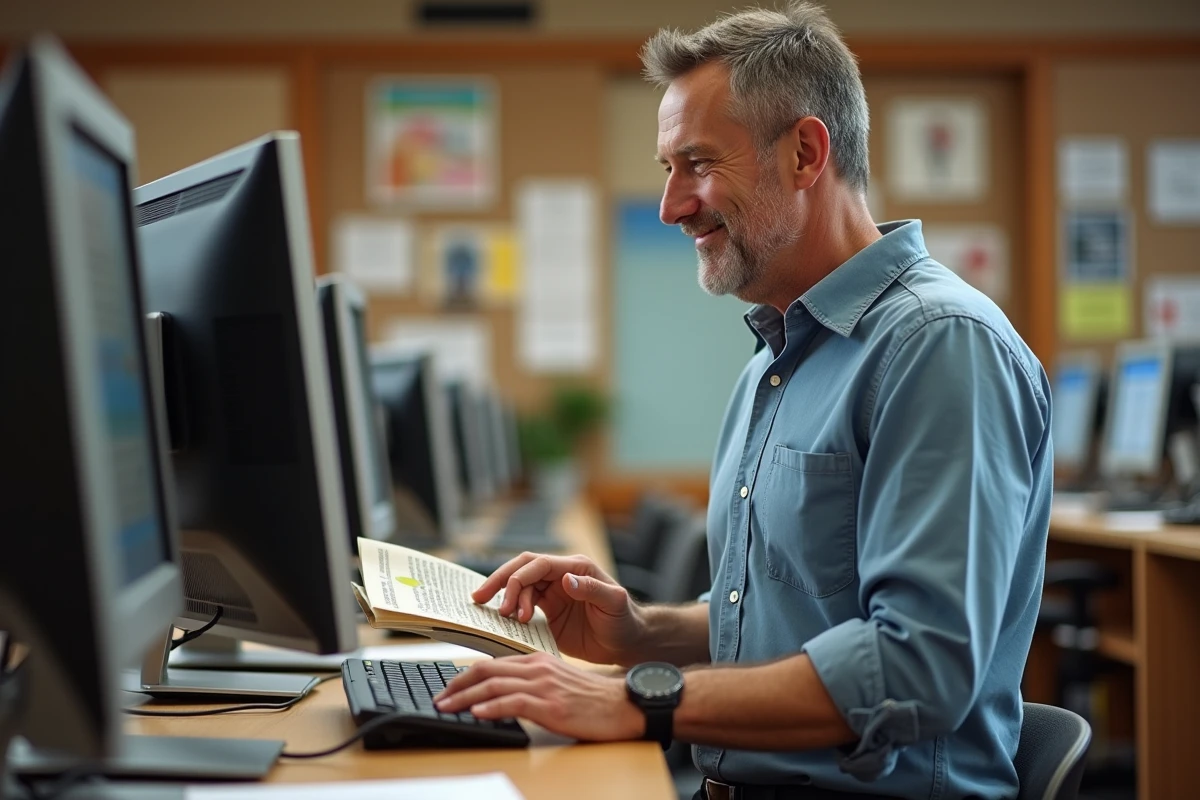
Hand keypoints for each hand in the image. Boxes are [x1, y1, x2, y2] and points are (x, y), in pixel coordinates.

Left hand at [434, 653, 643, 741]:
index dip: (466, 675)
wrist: (624, 705)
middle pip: (486, 670)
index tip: (449, 688)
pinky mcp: (550, 703)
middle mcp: (537, 668)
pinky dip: (491, 707)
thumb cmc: (593, 700)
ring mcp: (543, 685)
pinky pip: (513, 702)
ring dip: (464, 697)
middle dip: (457, 684)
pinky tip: (477, 713)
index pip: (492, 663)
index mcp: (537, 660)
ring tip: (446, 707)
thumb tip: (502, 696)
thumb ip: (531, 684)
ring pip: (494, 685)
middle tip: (439, 698)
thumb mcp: (557, 684)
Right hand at [473, 552, 641, 664]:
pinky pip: (521, 605)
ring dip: (505, 599)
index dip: (519, 579)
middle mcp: (560, 576)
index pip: (539, 565)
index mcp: (575, 568)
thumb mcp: (615, 603)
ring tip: (500, 618)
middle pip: (522, 569)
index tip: (509, 604)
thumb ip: (593, 589)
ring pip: (519, 586)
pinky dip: (509, 611)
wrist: (627, 643)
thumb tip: (566, 580)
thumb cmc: (625, 620)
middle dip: (500, 581)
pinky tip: (499, 622)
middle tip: (482, 599)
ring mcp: (553, 593)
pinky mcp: (547, 611)